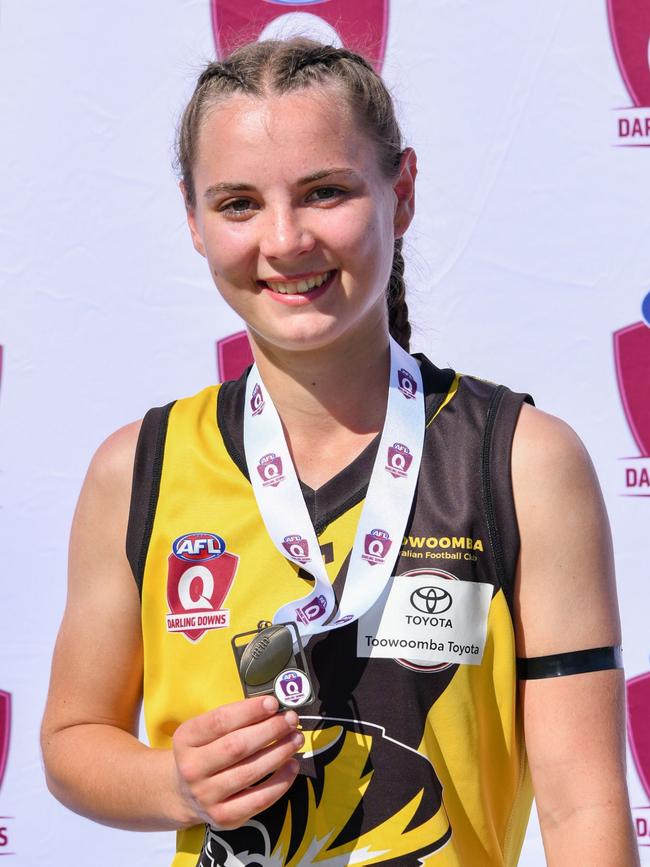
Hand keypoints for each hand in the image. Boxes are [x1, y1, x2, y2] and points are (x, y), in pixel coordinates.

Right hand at [172, 695, 303, 829]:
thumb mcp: (205, 731)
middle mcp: (192, 769)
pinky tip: (292, 765)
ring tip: (296, 739)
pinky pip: (258, 800)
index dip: (250, 711)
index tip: (273, 703)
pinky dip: (280, 782)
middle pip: (237, 747)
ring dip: (279, 752)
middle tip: (291, 719)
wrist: (184, 793)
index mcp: (186, 739)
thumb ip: (234, 718)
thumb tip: (273, 708)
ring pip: (250, 772)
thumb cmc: (204, 751)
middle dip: (270, 730)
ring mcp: (206, 796)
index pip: (220, 721)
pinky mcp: (223, 817)